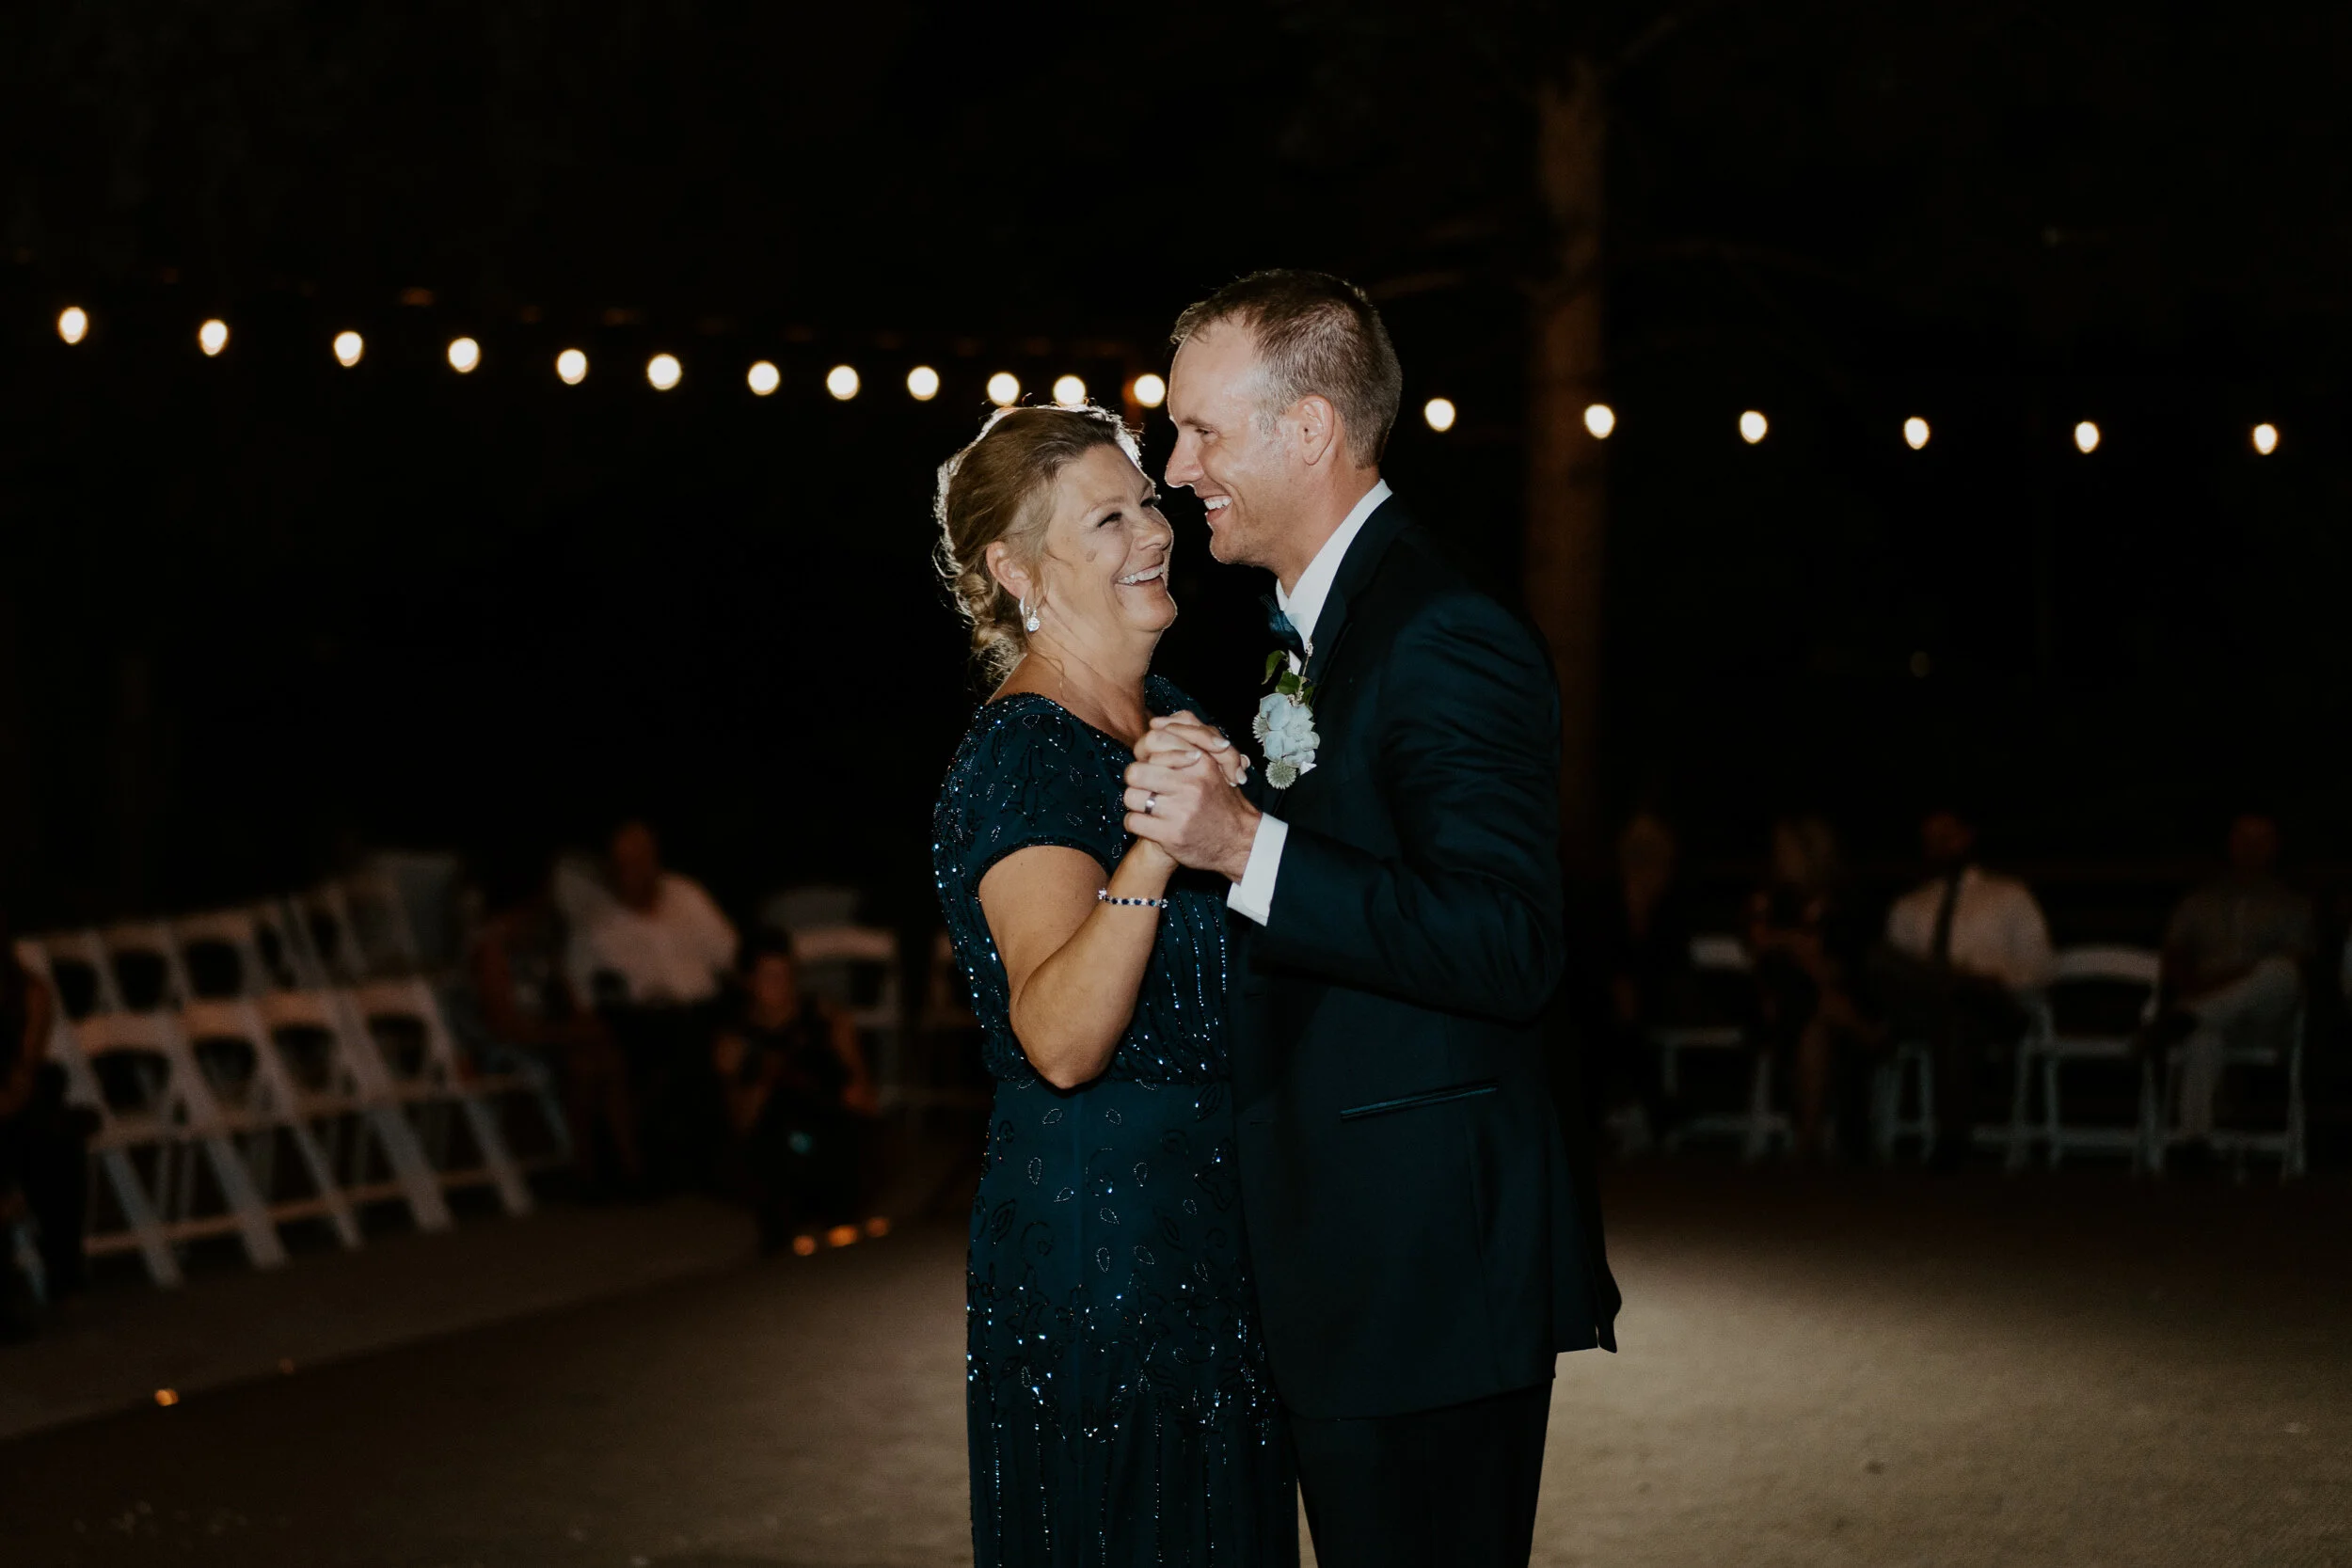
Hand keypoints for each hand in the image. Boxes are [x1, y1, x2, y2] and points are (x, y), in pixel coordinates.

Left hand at [1124, 715, 1259, 881]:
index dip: (1144, 751)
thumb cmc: (1219, 798)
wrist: (1238, 840)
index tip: (1149, 761)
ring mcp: (1181, 810)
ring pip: (1131, 797)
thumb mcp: (1214, 763)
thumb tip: (1155, 722)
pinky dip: (1136, 824)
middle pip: (1135, 771)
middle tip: (1143, 786)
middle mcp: (1191, 784)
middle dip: (1135, 779)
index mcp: (1200, 761)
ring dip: (1135, 803)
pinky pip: (1133, 821)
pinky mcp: (1171, 834)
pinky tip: (1148, 824)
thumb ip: (1190, 738)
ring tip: (1147, 806)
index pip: (1154, 740)